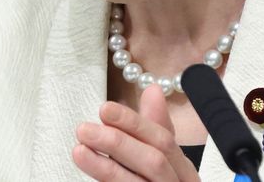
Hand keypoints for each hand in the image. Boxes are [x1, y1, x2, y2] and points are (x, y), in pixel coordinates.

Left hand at [72, 84, 200, 180]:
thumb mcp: (167, 160)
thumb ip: (156, 127)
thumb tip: (151, 91)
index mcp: (184, 170)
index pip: (163, 140)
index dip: (132, 123)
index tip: (104, 109)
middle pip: (152, 161)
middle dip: (118, 143)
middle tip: (85, 129)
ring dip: (106, 167)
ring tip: (79, 150)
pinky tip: (89, 179)